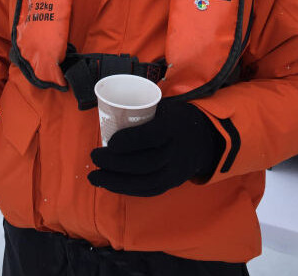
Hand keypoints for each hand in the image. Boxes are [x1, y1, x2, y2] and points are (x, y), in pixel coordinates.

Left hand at [88, 100, 225, 196]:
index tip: (109, 142)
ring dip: (116, 181)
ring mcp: (176, 171)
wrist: (204, 139)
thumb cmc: (174, 118)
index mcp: (173, 127)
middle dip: (115, 163)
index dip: (129, 141)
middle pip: (145, 162)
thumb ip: (142, 113)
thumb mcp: (163, 107)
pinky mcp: (173, 183)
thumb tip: (107, 113)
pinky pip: (149, 190)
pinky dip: (128, 189)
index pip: (151, 137)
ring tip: (94, 177)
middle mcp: (176, 152)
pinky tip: (110, 185)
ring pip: (145, 181)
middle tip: (94, 157)